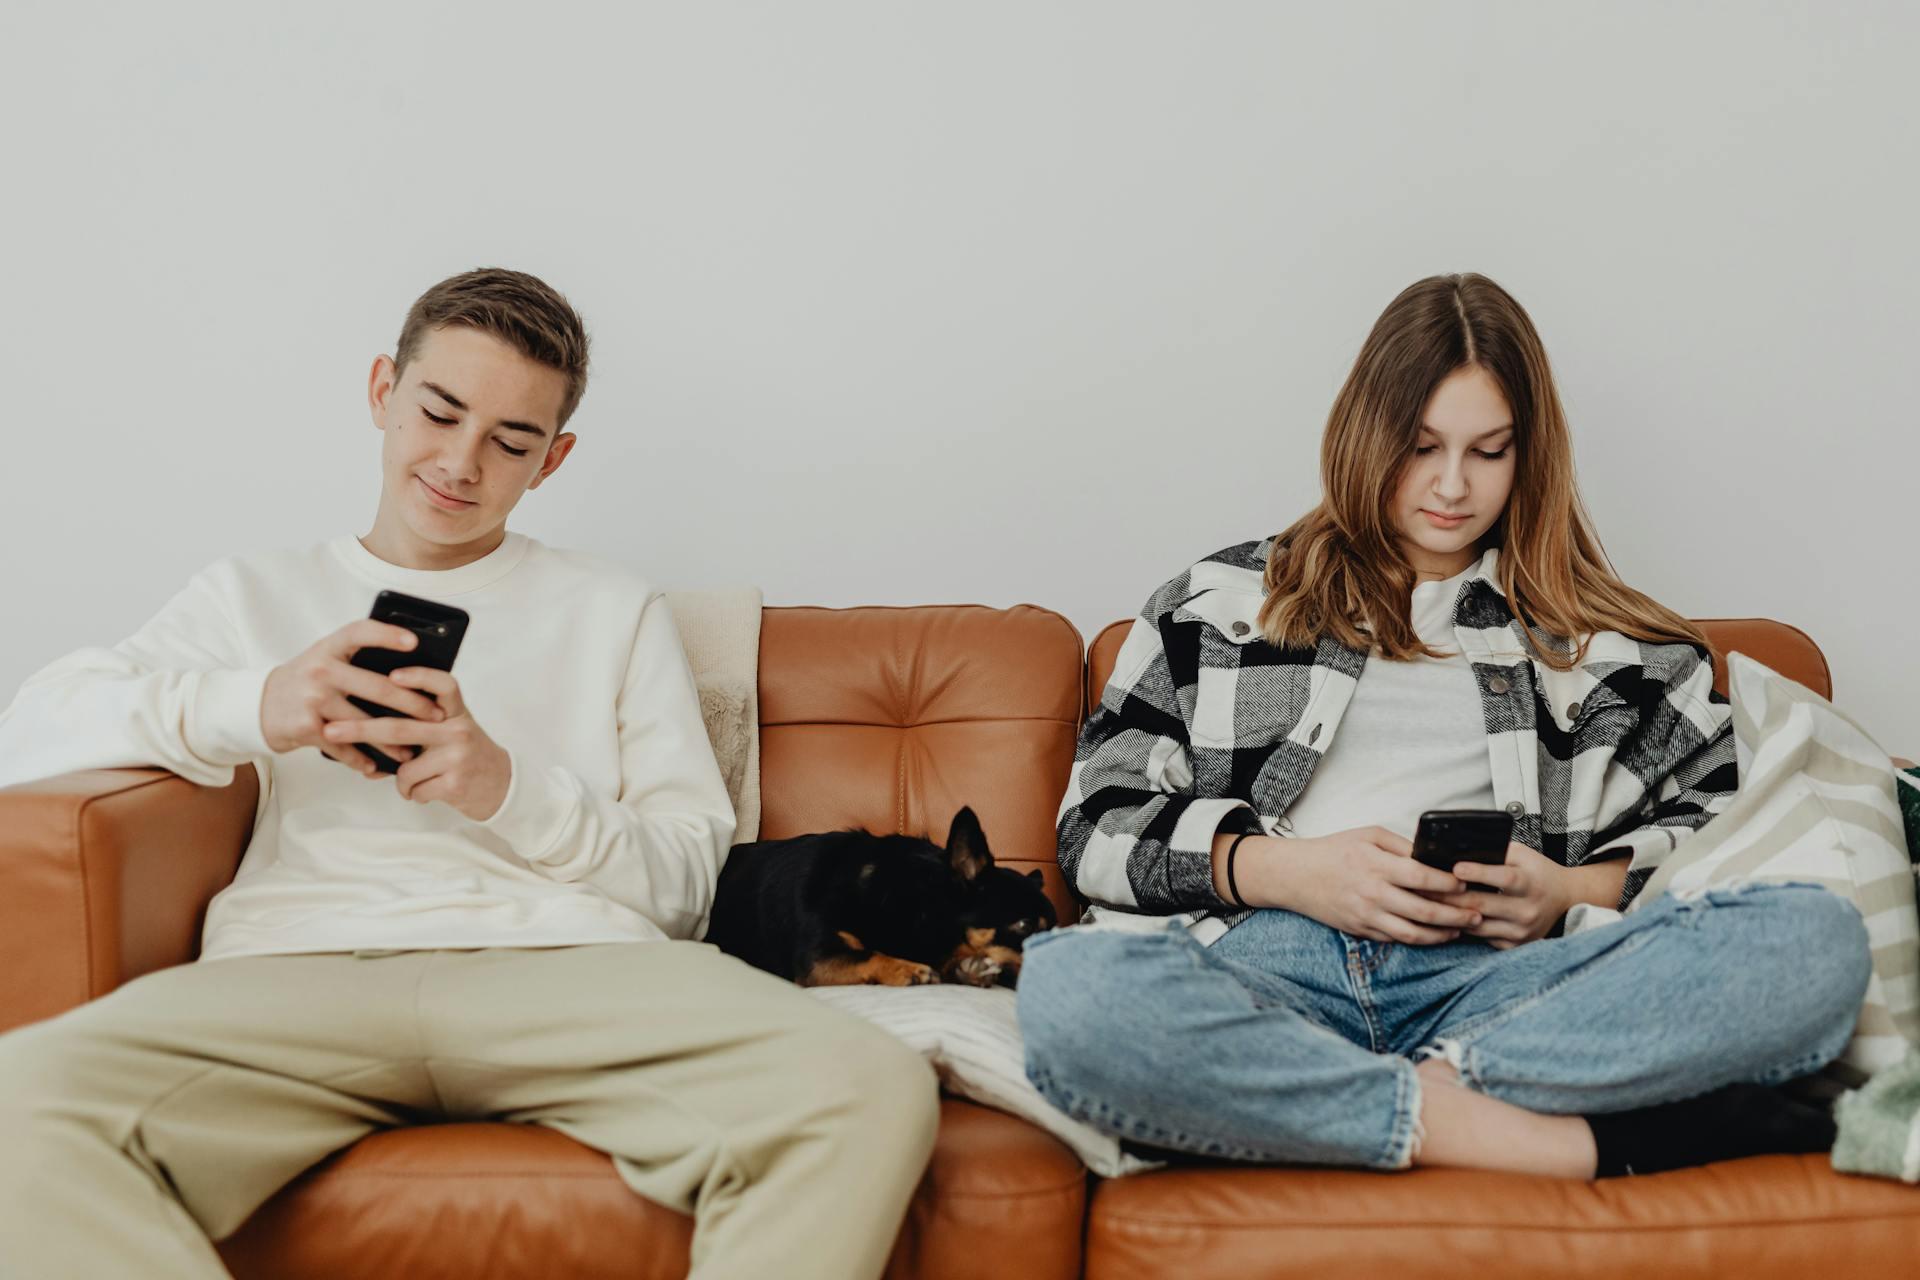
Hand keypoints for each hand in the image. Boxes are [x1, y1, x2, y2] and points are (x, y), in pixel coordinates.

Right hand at [260, 620, 446, 774]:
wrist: (259, 706)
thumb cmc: (306, 682)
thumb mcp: (325, 660)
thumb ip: (357, 661)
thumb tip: (410, 672)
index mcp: (329, 648)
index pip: (360, 632)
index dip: (387, 634)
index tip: (415, 641)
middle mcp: (320, 670)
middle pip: (377, 686)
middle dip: (412, 704)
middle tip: (436, 716)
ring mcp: (313, 698)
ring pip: (363, 723)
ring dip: (391, 742)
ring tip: (411, 751)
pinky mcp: (305, 727)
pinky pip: (341, 746)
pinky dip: (360, 760)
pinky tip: (376, 767)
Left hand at [321, 669, 511, 821]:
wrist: (503, 786)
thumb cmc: (467, 755)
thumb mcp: (452, 731)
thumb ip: (423, 723)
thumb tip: (371, 727)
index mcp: (457, 712)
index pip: (443, 685)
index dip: (417, 677)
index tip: (391, 675)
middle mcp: (459, 729)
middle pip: (401, 726)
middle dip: (360, 729)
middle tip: (332, 731)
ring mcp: (458, 756)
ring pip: (404, 768)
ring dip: (401, 780)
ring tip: (414, 781)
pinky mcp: (456, 782)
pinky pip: (414, 789)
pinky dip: (414, 794)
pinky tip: (429, 791)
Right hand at [1274, 826, 1482, 945]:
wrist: (1296, 876)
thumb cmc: (1333, 851)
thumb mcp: (1368, 835)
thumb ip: (1402, 846)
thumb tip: (1433, 857)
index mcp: (1377, 866)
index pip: (1423, 878)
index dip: (1450, 884)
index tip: (1467, 884)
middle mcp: (1374, 894)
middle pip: (1425, 911)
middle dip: (1457, 915)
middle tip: (1478, 913)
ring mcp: (1367, 916)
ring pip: (1414, 934)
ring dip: (1443, 934)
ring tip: (1462, 929)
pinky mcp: (1362, 930)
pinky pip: (1397, 940)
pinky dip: (1420, 940)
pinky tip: (1435, 935)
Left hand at [1429, 843, 1572, 949]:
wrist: (1566, 900)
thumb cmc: (1537, 872)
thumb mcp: (1522, 855)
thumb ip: (1496, 851)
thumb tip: (1459, 848)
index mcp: (1530, 882)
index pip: (1504, 878)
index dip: (1479, 873)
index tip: (1455, 868)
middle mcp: (1527, 909)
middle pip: (1482, 904)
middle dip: (1449, 896)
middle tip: (1422, 888)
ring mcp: (1521, 931)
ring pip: (1476, 925)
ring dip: (1449, 915)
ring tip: (1425, 904)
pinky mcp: (1514, 945)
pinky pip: (1481, 939)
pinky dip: (1461, 928)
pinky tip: (1444, 920)